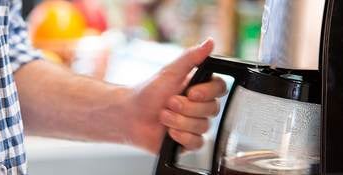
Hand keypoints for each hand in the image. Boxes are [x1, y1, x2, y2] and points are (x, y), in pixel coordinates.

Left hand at [122, 38, 225, 153]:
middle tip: (168, 103)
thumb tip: (210, 42)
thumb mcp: (170, 72)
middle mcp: (200, 106)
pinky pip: (197, 143)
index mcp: (199, 87)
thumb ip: (191, 57)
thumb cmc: (147, 92)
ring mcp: (194, 124)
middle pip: (212, 109)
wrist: (129, 115)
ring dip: (179, 121)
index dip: (207, 92)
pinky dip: (181, 137)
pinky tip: (168, 132)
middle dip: (187, 107)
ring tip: (163, 116)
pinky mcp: (188, 141)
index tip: (191, 92)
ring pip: (203, 126)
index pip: (220, 89)